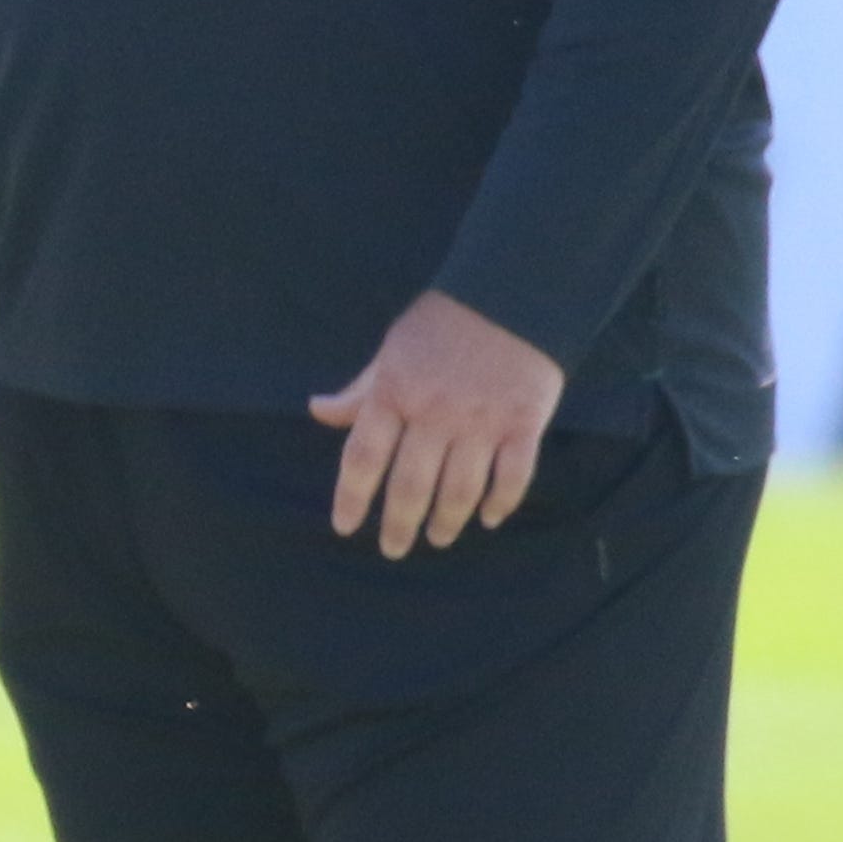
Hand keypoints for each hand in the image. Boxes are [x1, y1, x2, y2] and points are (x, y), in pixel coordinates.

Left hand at [310, 290, 563, 558]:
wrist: (512, 292)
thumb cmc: (444, 322)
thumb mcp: (391, 351)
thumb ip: (360, 391)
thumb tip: (318, 411)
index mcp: (394, 394)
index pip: (362, 458)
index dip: (350, 498)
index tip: (345, 528)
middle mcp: (433, 414)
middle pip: (410, 485)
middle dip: (398, 525)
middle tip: (393, 549)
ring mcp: (481, 422)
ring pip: (458, 490)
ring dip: (446, 522)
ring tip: (437, 538)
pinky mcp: (523, 423)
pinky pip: (511, 477)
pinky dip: (499, 503)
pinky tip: (487, 519)